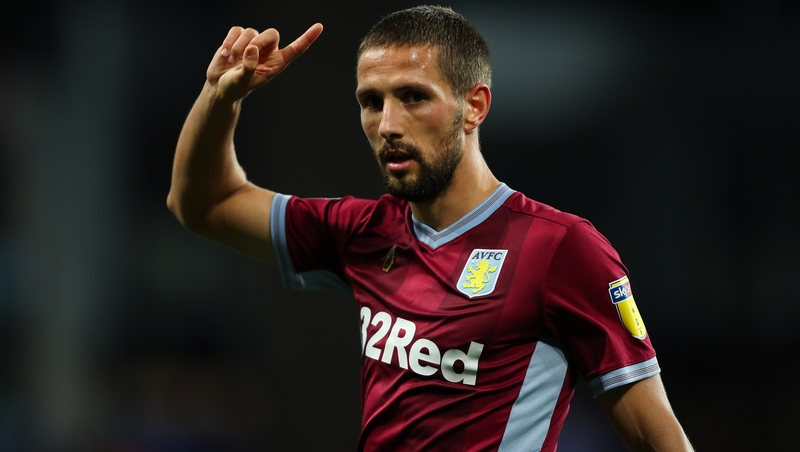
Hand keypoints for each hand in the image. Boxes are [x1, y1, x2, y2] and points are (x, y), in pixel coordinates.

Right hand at [206, 23, 322, 100]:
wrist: (220, 86)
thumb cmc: (235, 87)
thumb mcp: (243, 81)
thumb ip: (249, 67)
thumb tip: (252, 49)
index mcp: (276, 63)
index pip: (296, 49)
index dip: (307, 38)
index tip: (319, 27)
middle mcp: (268, 51)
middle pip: (271, 33)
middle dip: (257, 42)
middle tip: (244, 55)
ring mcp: (253, 43)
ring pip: (251, 32)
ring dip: (238, 46)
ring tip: (231, 61)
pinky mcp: (238, 38)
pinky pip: (236, 30)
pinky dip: (228, 42)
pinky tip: (225, 55)